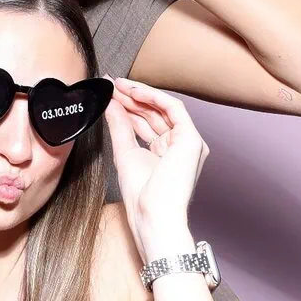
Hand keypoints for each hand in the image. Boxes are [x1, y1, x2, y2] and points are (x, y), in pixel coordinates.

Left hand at [105, 78, 208, 262]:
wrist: (153, 214)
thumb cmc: (141, 195)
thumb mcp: (125, 152)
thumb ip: (119, 126)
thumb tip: (111, 103)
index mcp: (166, 152)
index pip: (146, 122)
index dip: (127, 106)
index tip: (109, 94)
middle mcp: (179, 145)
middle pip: (154, 114)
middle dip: (131, 98)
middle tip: (111, 85)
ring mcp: (188, 142)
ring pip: (163, 108)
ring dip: (140, 95)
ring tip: (117, 86)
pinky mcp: (191, 139)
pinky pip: (174, 108)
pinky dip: (154, 97)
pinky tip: (133, 92)